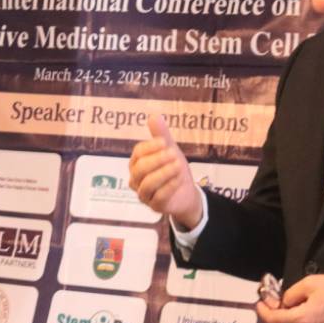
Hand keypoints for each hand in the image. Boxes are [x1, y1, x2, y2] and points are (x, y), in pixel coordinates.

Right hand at [128, 113, 201, 228]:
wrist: (187, 192)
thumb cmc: (174, 169)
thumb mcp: (169, 150)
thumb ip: (161, 135)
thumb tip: (153, 115)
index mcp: (137, 163)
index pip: (138, 153)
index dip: (150, 146)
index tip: (165, 142)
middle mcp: (136, 179)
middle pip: (140, 169)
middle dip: (157, 160)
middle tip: (173, 153)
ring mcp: (144, 194)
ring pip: (147, 184)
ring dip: (164, 173)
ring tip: (178, 165)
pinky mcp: (155, 206)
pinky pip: (158, 197)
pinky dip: (169, 187)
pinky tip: (179, 178)